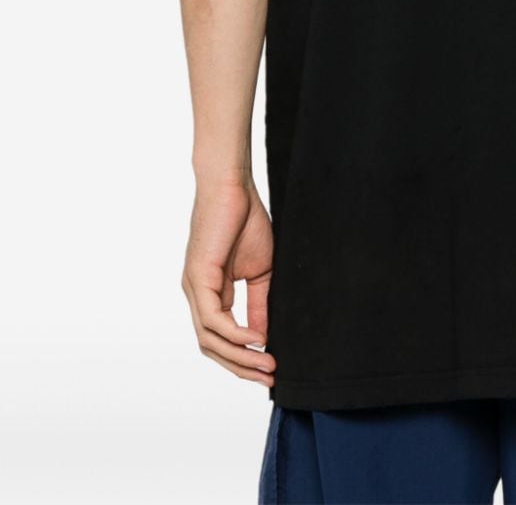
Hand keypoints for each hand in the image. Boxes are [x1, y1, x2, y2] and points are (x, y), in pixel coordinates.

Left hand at [181, 178, 275, 386]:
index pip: (221, 339)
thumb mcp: (260, 270)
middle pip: (212, 348)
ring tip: (268, 365)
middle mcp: (197, 295)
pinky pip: (212, 319)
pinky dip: (234, 333)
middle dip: (242, 367)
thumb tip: (264, 336)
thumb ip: (260, 302)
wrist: (232, 185)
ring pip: (210, 339)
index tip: (271, 371)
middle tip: (270, 379)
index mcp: (210, 294)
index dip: (244, 359)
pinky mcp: (198, 277)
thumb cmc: (245, 219)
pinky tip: (256, 339)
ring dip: (240, 357)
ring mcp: (194, 288)